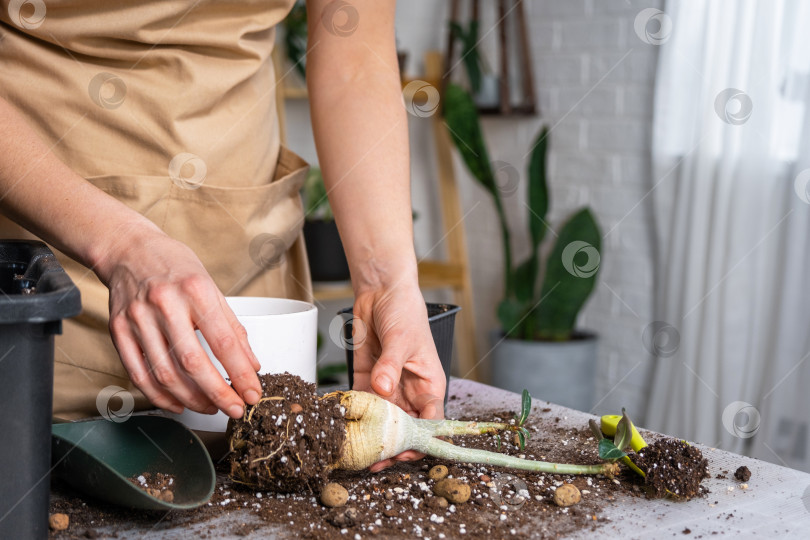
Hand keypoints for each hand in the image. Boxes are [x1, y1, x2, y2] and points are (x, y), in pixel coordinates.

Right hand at [97, 227, 261, 417]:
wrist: (128, 248)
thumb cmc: (175, 267)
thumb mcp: (210, 286)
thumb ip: (231, 326)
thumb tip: (250, 364)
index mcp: (195, 290)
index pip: (223, 341)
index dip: (240, 373)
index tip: (252, 393)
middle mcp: (165, 303)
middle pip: (193, 362)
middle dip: (218, 393)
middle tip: (234, 409)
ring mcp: (137, 318)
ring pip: (165, 373)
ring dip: (191, 399)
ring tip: (210, 407)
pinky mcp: (118, 330)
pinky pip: (139, 373)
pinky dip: (160, 396)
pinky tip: (178, 403)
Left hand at [349, 281, 446, 470]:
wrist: (381, 291)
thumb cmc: (405, 311)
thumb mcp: (402, 338)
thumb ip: (391, 365)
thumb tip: (383, 388)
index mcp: (429, 384)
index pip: (429, 420)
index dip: (419, 439)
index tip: (404, 451)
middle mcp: (409, 391)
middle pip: (403, 427)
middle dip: (390, 445)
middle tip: (373, 461)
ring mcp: (387, 387)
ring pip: (381, 420)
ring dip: (370, 436)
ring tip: (355, 452)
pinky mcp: (366, 380)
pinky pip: (361, 403)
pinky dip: (353, 416)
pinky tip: (342, 427)